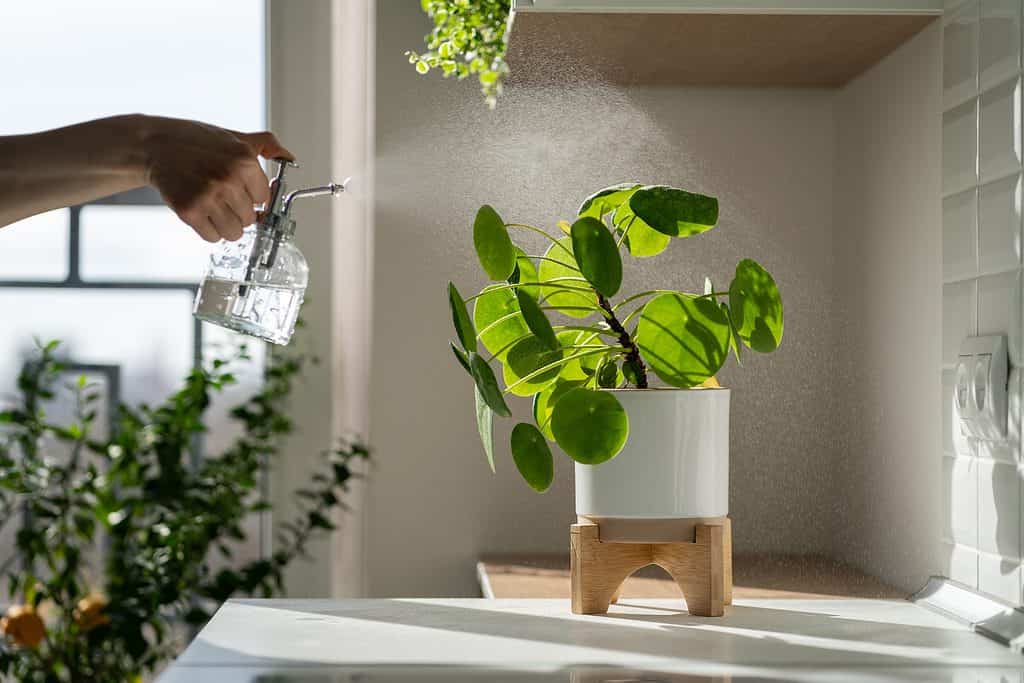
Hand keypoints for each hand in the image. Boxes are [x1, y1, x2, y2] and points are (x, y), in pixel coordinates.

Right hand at [141, 116, 293, 241]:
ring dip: (226, 225)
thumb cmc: (196, 141)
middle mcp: (228, 180)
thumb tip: (290, 159)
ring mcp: (208, 197)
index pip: (264, 199)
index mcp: (244, 161)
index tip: (241, 191)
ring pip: (234, 232)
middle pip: (251, 219)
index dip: (252, 196)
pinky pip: (213, 237)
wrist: (156, 145)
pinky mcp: (189, 211)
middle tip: (223, 197)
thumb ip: (266, 145)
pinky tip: (202, 213)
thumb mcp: (235, 137)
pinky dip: (209, 230)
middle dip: (239, 212)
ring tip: (214, 207)